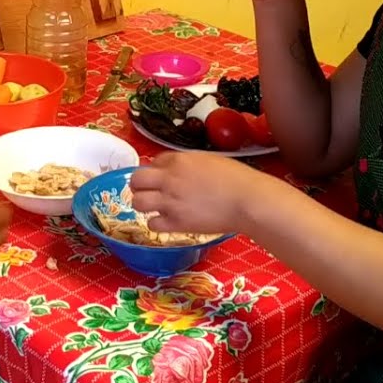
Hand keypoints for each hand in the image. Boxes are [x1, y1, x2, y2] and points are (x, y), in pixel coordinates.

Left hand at [130, 151, 271, 234]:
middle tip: (148, 191)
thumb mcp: (209, 159)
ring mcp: (170, 202)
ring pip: (138, 202)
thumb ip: (188, 163)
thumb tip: (176, 169)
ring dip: (144, 204)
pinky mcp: (176, 223)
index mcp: (178, 160)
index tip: (163, 177)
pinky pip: (152, 223)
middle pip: (136, 180)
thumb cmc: (236, 178)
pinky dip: (157, 223)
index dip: (156, 170)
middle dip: (139, 185)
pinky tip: (167, 221)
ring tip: (155, 206)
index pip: (153, 161)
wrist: (247, 200)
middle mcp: (169, 179)